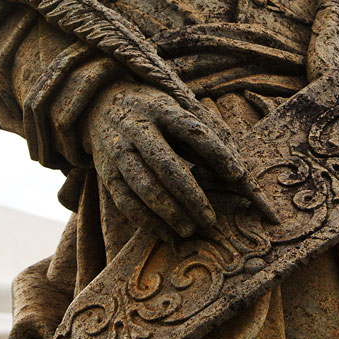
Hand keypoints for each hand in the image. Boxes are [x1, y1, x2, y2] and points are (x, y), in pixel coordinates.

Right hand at [85, 81, 262, 239]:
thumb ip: (209, 135)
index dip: (216, 153)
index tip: (238, 176)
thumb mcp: (181, 109)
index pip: (193, 131)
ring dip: (168, 212)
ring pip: (143, 186)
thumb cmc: (157, 112)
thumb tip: (238, 171)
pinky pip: (125, 201)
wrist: (100, 104)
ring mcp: (118, 151)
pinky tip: (167, 234)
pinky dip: (147, 221)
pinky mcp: (106, 172)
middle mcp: (137, 128)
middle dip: (190, 195)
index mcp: (162, 109)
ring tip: (190, 230)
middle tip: (211, 219)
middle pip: (166, 165)